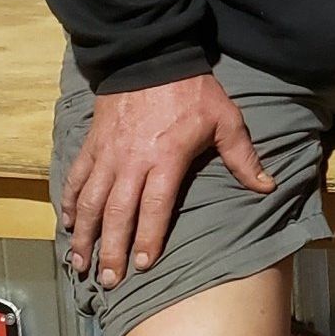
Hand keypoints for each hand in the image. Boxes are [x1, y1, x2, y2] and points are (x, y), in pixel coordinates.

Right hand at [60, 74, 272, 286]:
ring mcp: (107, 154)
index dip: (148, 238)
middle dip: (110, 249)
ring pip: (89, 200)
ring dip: (83, 234)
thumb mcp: (227, 119)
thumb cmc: (193, 91)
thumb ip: (244, 157)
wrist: (151, 56)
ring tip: (79, 262)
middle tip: (109, 279)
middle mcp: (131, 161)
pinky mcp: (92, 144)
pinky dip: (69, 202)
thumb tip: (267, 187)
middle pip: (116, 212)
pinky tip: (67, 224)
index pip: (155, 207)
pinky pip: (75, 178)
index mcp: (165, 159)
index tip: (144, 265)